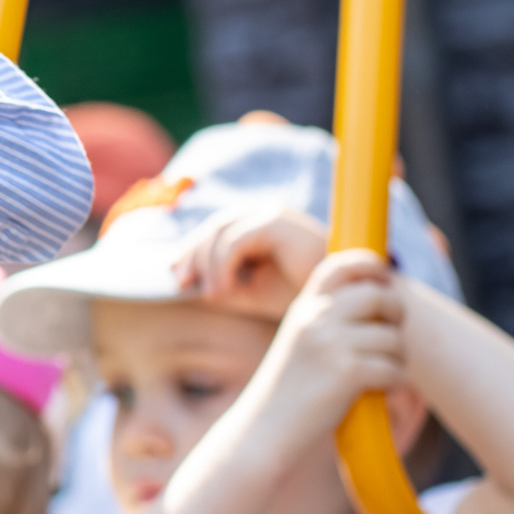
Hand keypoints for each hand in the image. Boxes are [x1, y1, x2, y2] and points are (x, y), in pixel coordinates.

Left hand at [174, 207, 329, 320]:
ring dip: (207, 265)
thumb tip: (183, 283)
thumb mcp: (248, 291)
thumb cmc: (296, 293)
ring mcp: (270, 214)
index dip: (189, 250)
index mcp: (254, 225)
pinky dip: (223, 266)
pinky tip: (224, 290)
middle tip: (181, 282)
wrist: (339, 299)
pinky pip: (236, 240)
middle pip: (212, 228)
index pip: (212, 231)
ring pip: (220, 233)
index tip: (175, 275)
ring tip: (209, 295)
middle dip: (191, 255)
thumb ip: (218, 283)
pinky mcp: (277, 222)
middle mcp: (261, 214)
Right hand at [246, 249, 407, 453]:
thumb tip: (381, 298)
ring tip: (380, 373)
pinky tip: (377, 391)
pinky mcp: (346, 372)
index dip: (372, 266)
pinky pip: (394, 369)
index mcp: (304, 308)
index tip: (384, 282)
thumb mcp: (300, 341)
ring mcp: (331, 344)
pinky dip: (394, 382)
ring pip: (393, 338)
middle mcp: (316, 319)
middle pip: (379, 296)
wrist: (264, 429)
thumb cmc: (288, 391)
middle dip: (396, 316)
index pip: (342, 265)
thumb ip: (328, 318)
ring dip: (397, 358)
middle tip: (389, 338)